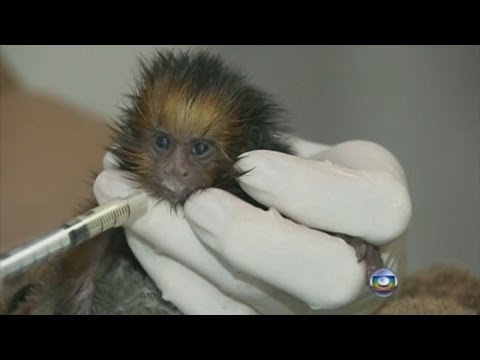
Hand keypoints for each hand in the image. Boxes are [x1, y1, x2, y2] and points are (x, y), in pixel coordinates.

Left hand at [93, 136, 411, 313]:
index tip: (250, 166)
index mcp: (381, 216)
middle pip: (323, 277)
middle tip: (192, 203)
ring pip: (248, 297)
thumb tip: (226, 164)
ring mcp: (307, 309)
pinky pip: (211, 308)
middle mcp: (357, 275)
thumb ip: (293, 161)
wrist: (320, 228)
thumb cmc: (319, 181)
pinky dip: (167, 270)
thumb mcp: (323, 154)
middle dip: (247, 238)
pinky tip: (139, 234)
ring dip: (178, 245)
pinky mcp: (260, 322)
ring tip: (124, 196)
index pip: (376, 209)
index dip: (309, 191)